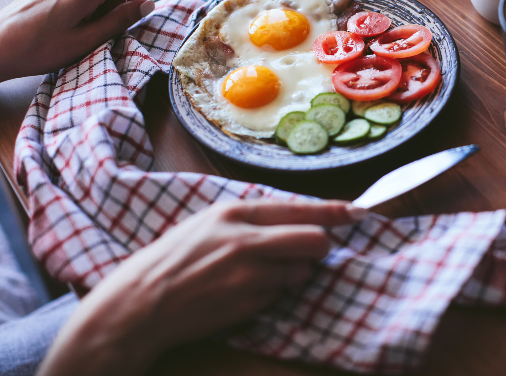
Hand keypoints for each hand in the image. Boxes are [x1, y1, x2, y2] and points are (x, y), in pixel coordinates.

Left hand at [0, 0, 152, 81]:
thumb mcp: (88, 39)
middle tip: (103, 32)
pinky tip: (67, 27)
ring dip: (98, 7)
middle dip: (115, 4)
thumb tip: (148, 5)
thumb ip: (121, 20)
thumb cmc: (40, 47)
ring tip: (81, 33)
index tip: (135, 10)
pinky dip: (83, 5)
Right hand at [37, 199, 365, 375]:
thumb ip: (251, 217)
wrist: (143, 303)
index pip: (298, 209)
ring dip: (291, 271)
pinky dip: (272, 292)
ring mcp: (250, 276)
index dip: (332, 211)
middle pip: (313, 241)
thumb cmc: (173, 257)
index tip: (356, 211)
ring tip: (256, 272)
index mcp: (235, 213)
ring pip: (300, 271)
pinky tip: (243, 290)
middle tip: (308, 248)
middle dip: (319, 245)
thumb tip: (294, 217)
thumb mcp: (209, 222)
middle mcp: (247, 242)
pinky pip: (279, 294)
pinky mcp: (250, 304)